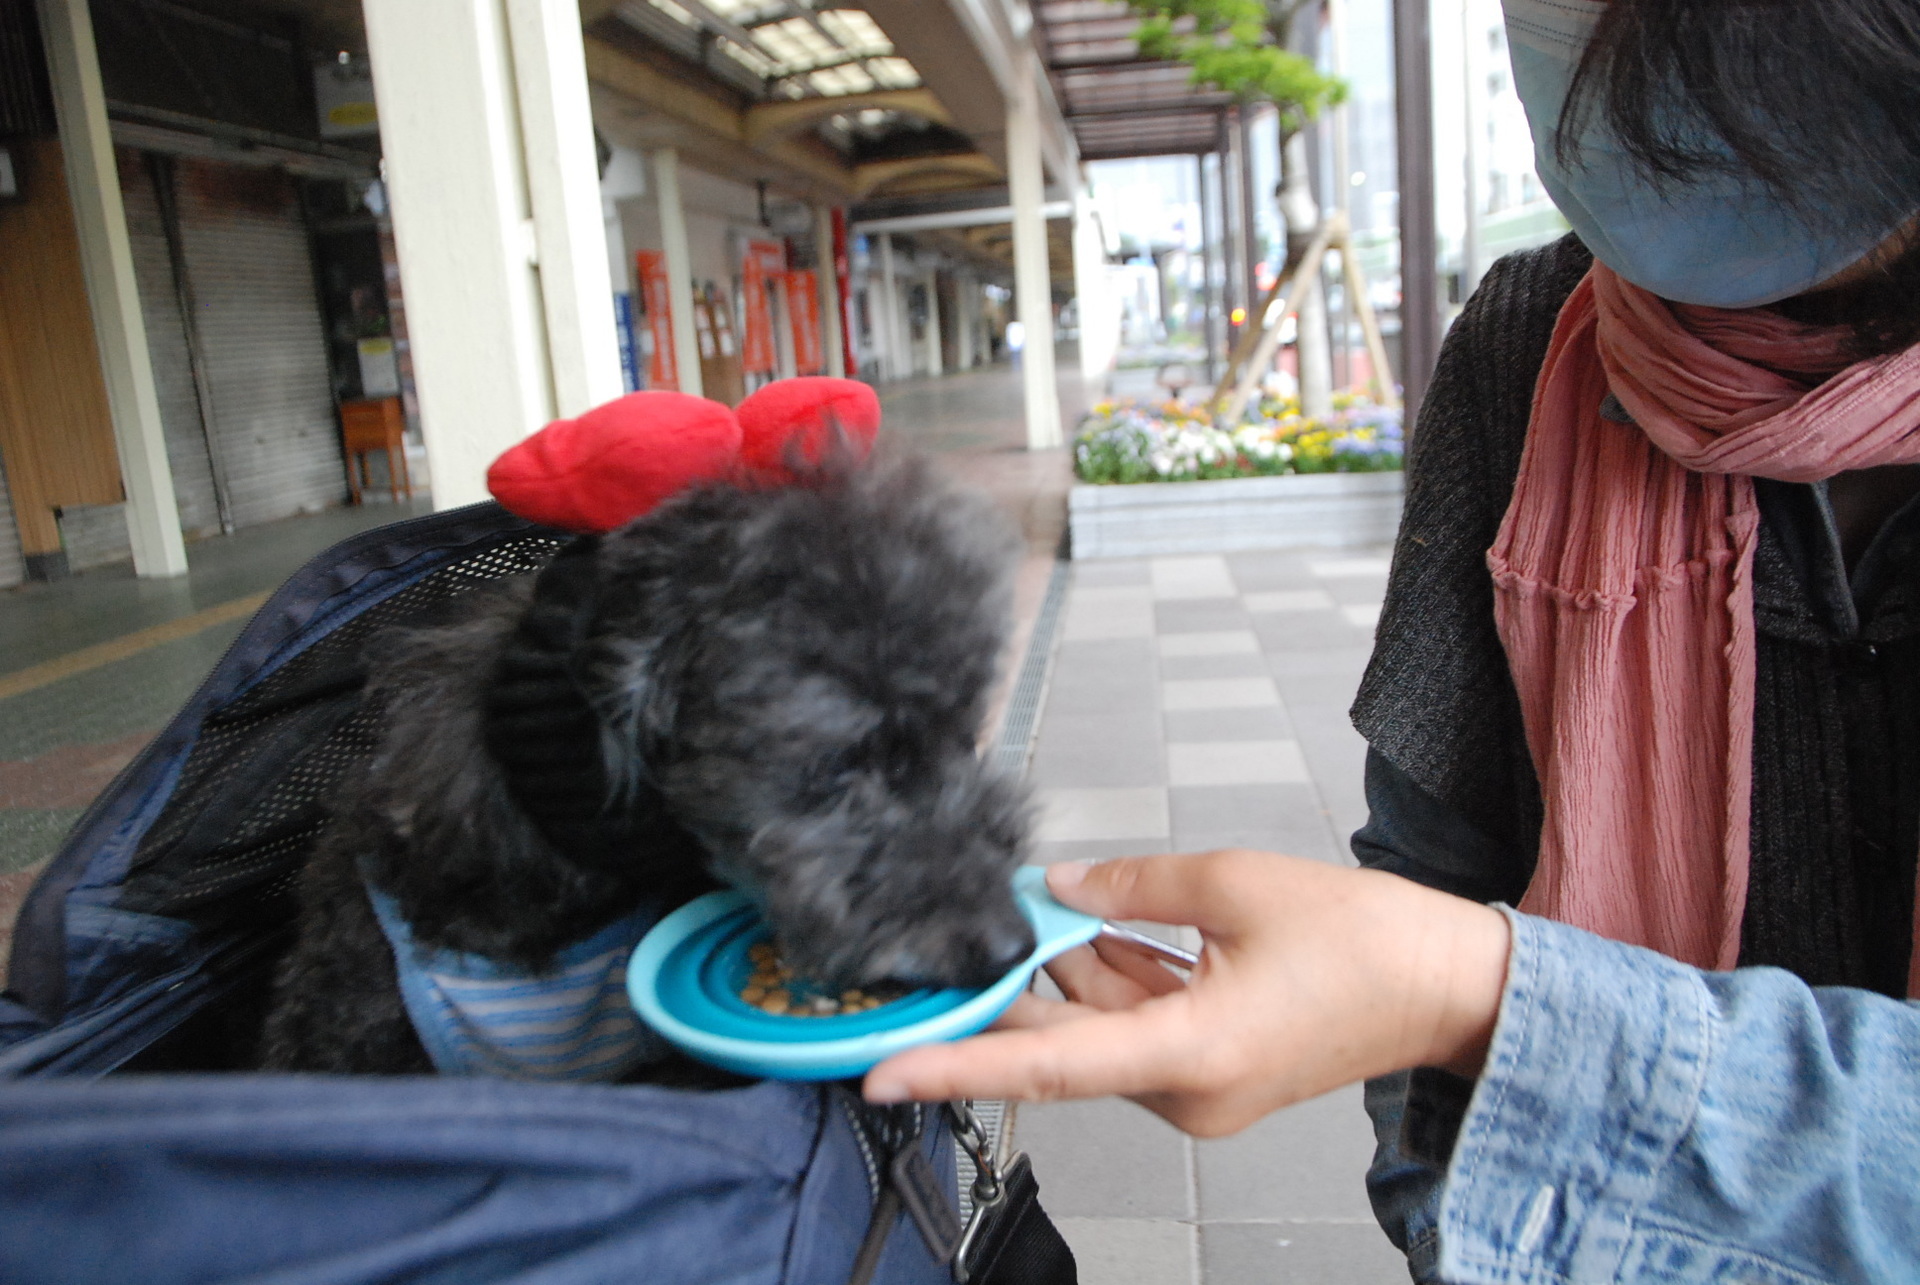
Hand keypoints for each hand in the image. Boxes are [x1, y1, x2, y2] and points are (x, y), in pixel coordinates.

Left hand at [863, 850, 1510, 1137]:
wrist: (1448, 986)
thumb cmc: (1365, 941)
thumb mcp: (1235, 885)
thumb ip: (1131, 886)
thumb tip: (1058, 888)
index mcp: (1191, 1055)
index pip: (1045, 1063)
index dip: (957, 1064)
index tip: (883, 1071)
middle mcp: (1186, 1093)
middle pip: (1066, 1039)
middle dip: (1027, 978)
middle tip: (999, 917)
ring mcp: (1200, 1093)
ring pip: (1099, 1031)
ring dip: (1079, 971)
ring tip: (1092, 910)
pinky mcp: (1212, 1077)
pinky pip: (1136, 1031)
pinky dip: (1119, 983)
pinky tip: (1121, 931)